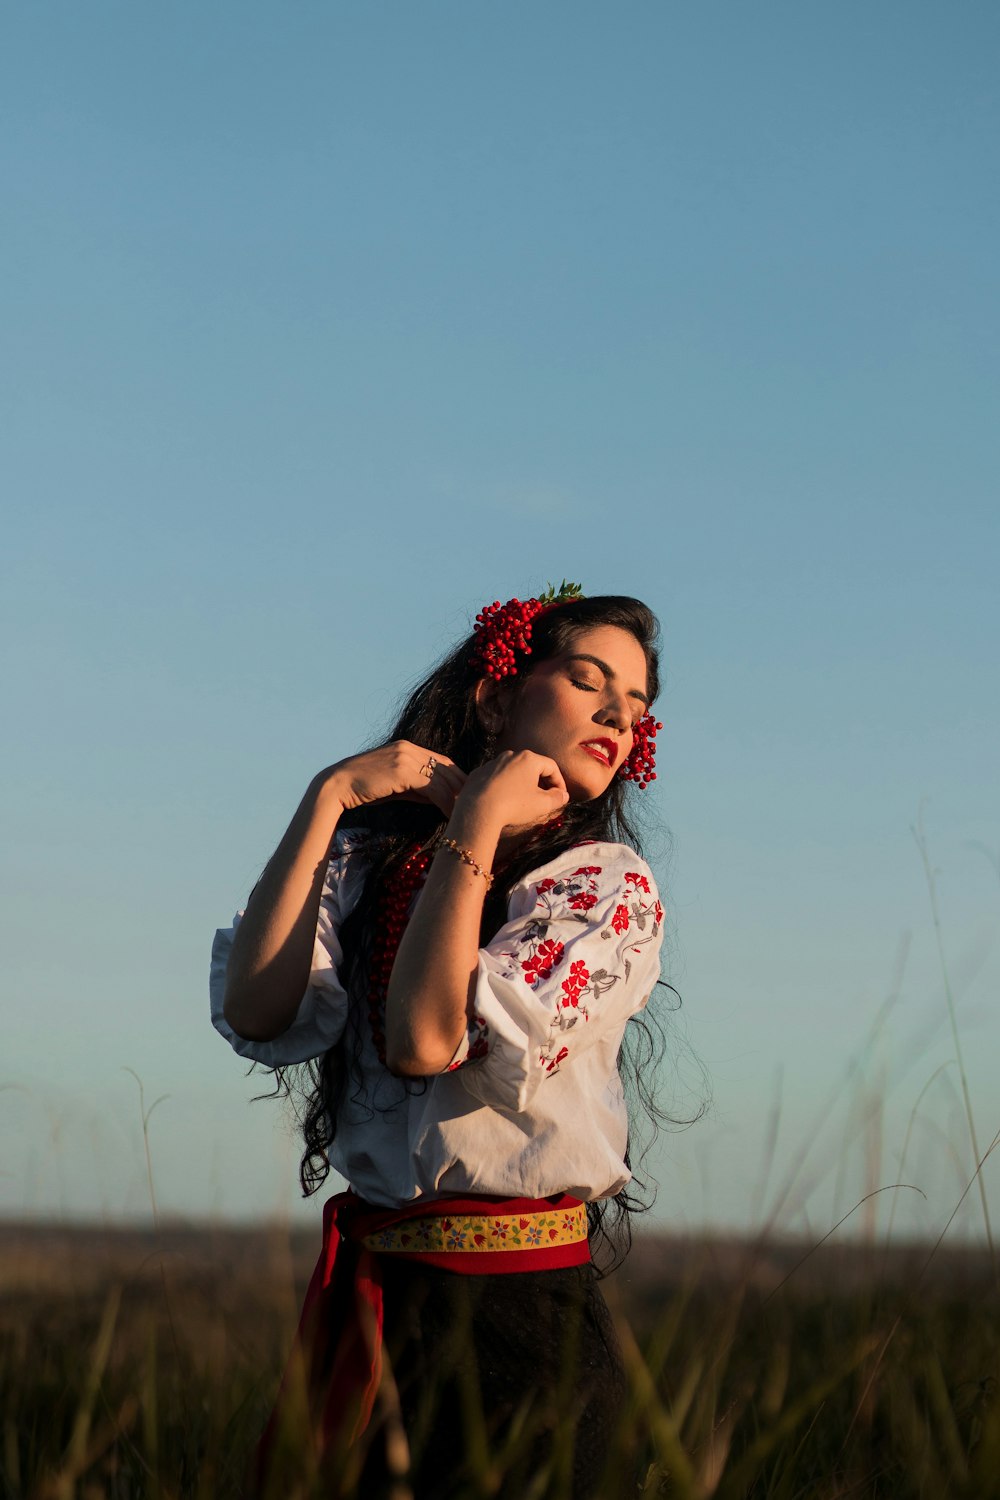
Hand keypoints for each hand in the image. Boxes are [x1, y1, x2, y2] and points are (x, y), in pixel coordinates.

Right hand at [321, 742, 466, 819]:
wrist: (338, 786)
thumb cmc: (364, 789)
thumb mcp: (395, 785)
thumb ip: (415, 787)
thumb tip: (437, 797)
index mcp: (408, 748)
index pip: (443, 761)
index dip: (457, 778)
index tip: (467, 796)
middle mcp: (409, 748)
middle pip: (447, 768)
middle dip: (462, 788)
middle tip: (474, 806)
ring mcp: (406, 757)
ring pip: (442, 778)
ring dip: (456, 798)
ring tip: (464, 815)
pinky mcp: (402, 770)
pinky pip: (433, 787)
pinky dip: (444, 802)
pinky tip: (450, 814)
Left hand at [452, 750, 568, 839]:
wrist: (478, 810)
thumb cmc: (514, 805)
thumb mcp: (541, 805)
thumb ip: (557, 798)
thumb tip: (563, 795)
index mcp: (528, 759)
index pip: (551, 767)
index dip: (559, 782)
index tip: (561, 796)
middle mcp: (510, 755)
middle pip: (532, 766)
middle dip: (541, 782)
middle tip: (545, 798)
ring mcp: (492, 763)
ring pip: (513, 771)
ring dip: (522, 783)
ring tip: (524, 799)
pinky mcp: (478, 773)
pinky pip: (496, 778)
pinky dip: (504, 786)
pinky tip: (504, 800)